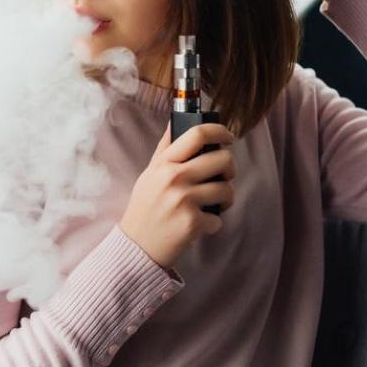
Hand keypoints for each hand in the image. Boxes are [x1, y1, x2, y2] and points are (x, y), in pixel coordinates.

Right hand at [119, 121, 236, 270]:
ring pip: (227, 189)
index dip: (219, 131)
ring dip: (225, 198)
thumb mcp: (149, 174)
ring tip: (212, 204)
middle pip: (223, 159)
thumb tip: (175, 120)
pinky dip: (213, 223)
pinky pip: (219, 218)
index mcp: (164, 163)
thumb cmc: (145, 207)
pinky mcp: (193, 223)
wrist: (136, 246)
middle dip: (229, 168)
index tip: (228, 137)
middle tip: (223, 177)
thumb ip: (164, 149)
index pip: (197, 134)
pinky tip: (198, 225)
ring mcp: (184, 201)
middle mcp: (174, 178)